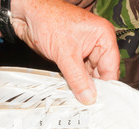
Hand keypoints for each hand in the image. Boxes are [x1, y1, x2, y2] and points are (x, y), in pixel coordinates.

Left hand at [0, 0, 119, 104]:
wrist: (26, 14)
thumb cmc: (48, 20)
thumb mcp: (65, 53)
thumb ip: (78, 78)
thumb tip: (89, 98)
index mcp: (103, 37)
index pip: (111, 68)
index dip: (106, 86)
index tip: (100, 103)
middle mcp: (96, 44)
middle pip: (100, 74)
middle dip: (93, 88)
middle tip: (87, 105)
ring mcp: (83, 51)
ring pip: (87, 76)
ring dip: (82, 87)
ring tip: (78, 101)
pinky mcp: (71, 57)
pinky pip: (76, 75)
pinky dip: (73, 83)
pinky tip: (70, 93)